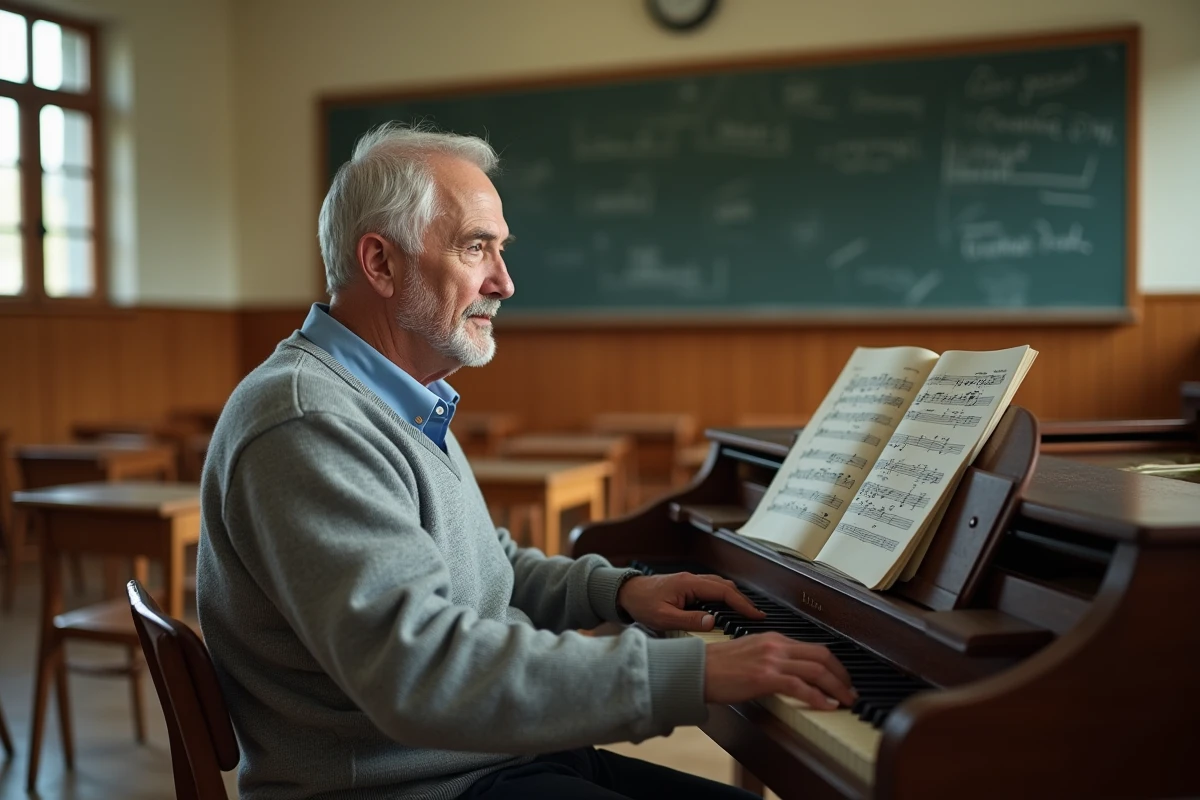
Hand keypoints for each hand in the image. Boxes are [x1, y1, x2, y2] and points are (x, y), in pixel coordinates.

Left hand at [616, 572, 765, 631]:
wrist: (626, 592)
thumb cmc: (641, 603)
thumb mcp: (664, 617)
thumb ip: (689, 620)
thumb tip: (713, 623)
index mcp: (689, 584)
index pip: (724, 592)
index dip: (742, 604)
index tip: (756, 615)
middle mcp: (692, 579)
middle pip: (726, 586)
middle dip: (743, 600)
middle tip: (756, 616)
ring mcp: (690, 581)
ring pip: (719, 586)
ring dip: (734, 598)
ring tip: (745, 613)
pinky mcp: (686, 586)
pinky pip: (711, 588)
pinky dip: (723, 597)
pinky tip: (725, 608)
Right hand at [705, 633, 856, 707]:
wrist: (697, 670)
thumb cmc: (717, 666)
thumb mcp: (750, 653)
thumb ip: (771, 658)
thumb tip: (790, 672)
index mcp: (773, 638)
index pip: (813, 647)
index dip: (833, 664)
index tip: (841, 678)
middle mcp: (776, 645)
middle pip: (822, 655)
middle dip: (842, 675)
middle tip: (850, 690)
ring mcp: (771, 660)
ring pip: (817, 669)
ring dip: (837, 687)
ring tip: (845, 700)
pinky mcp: (765, 676)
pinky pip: (800, 685)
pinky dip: (818, 696)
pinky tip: (827, 705)